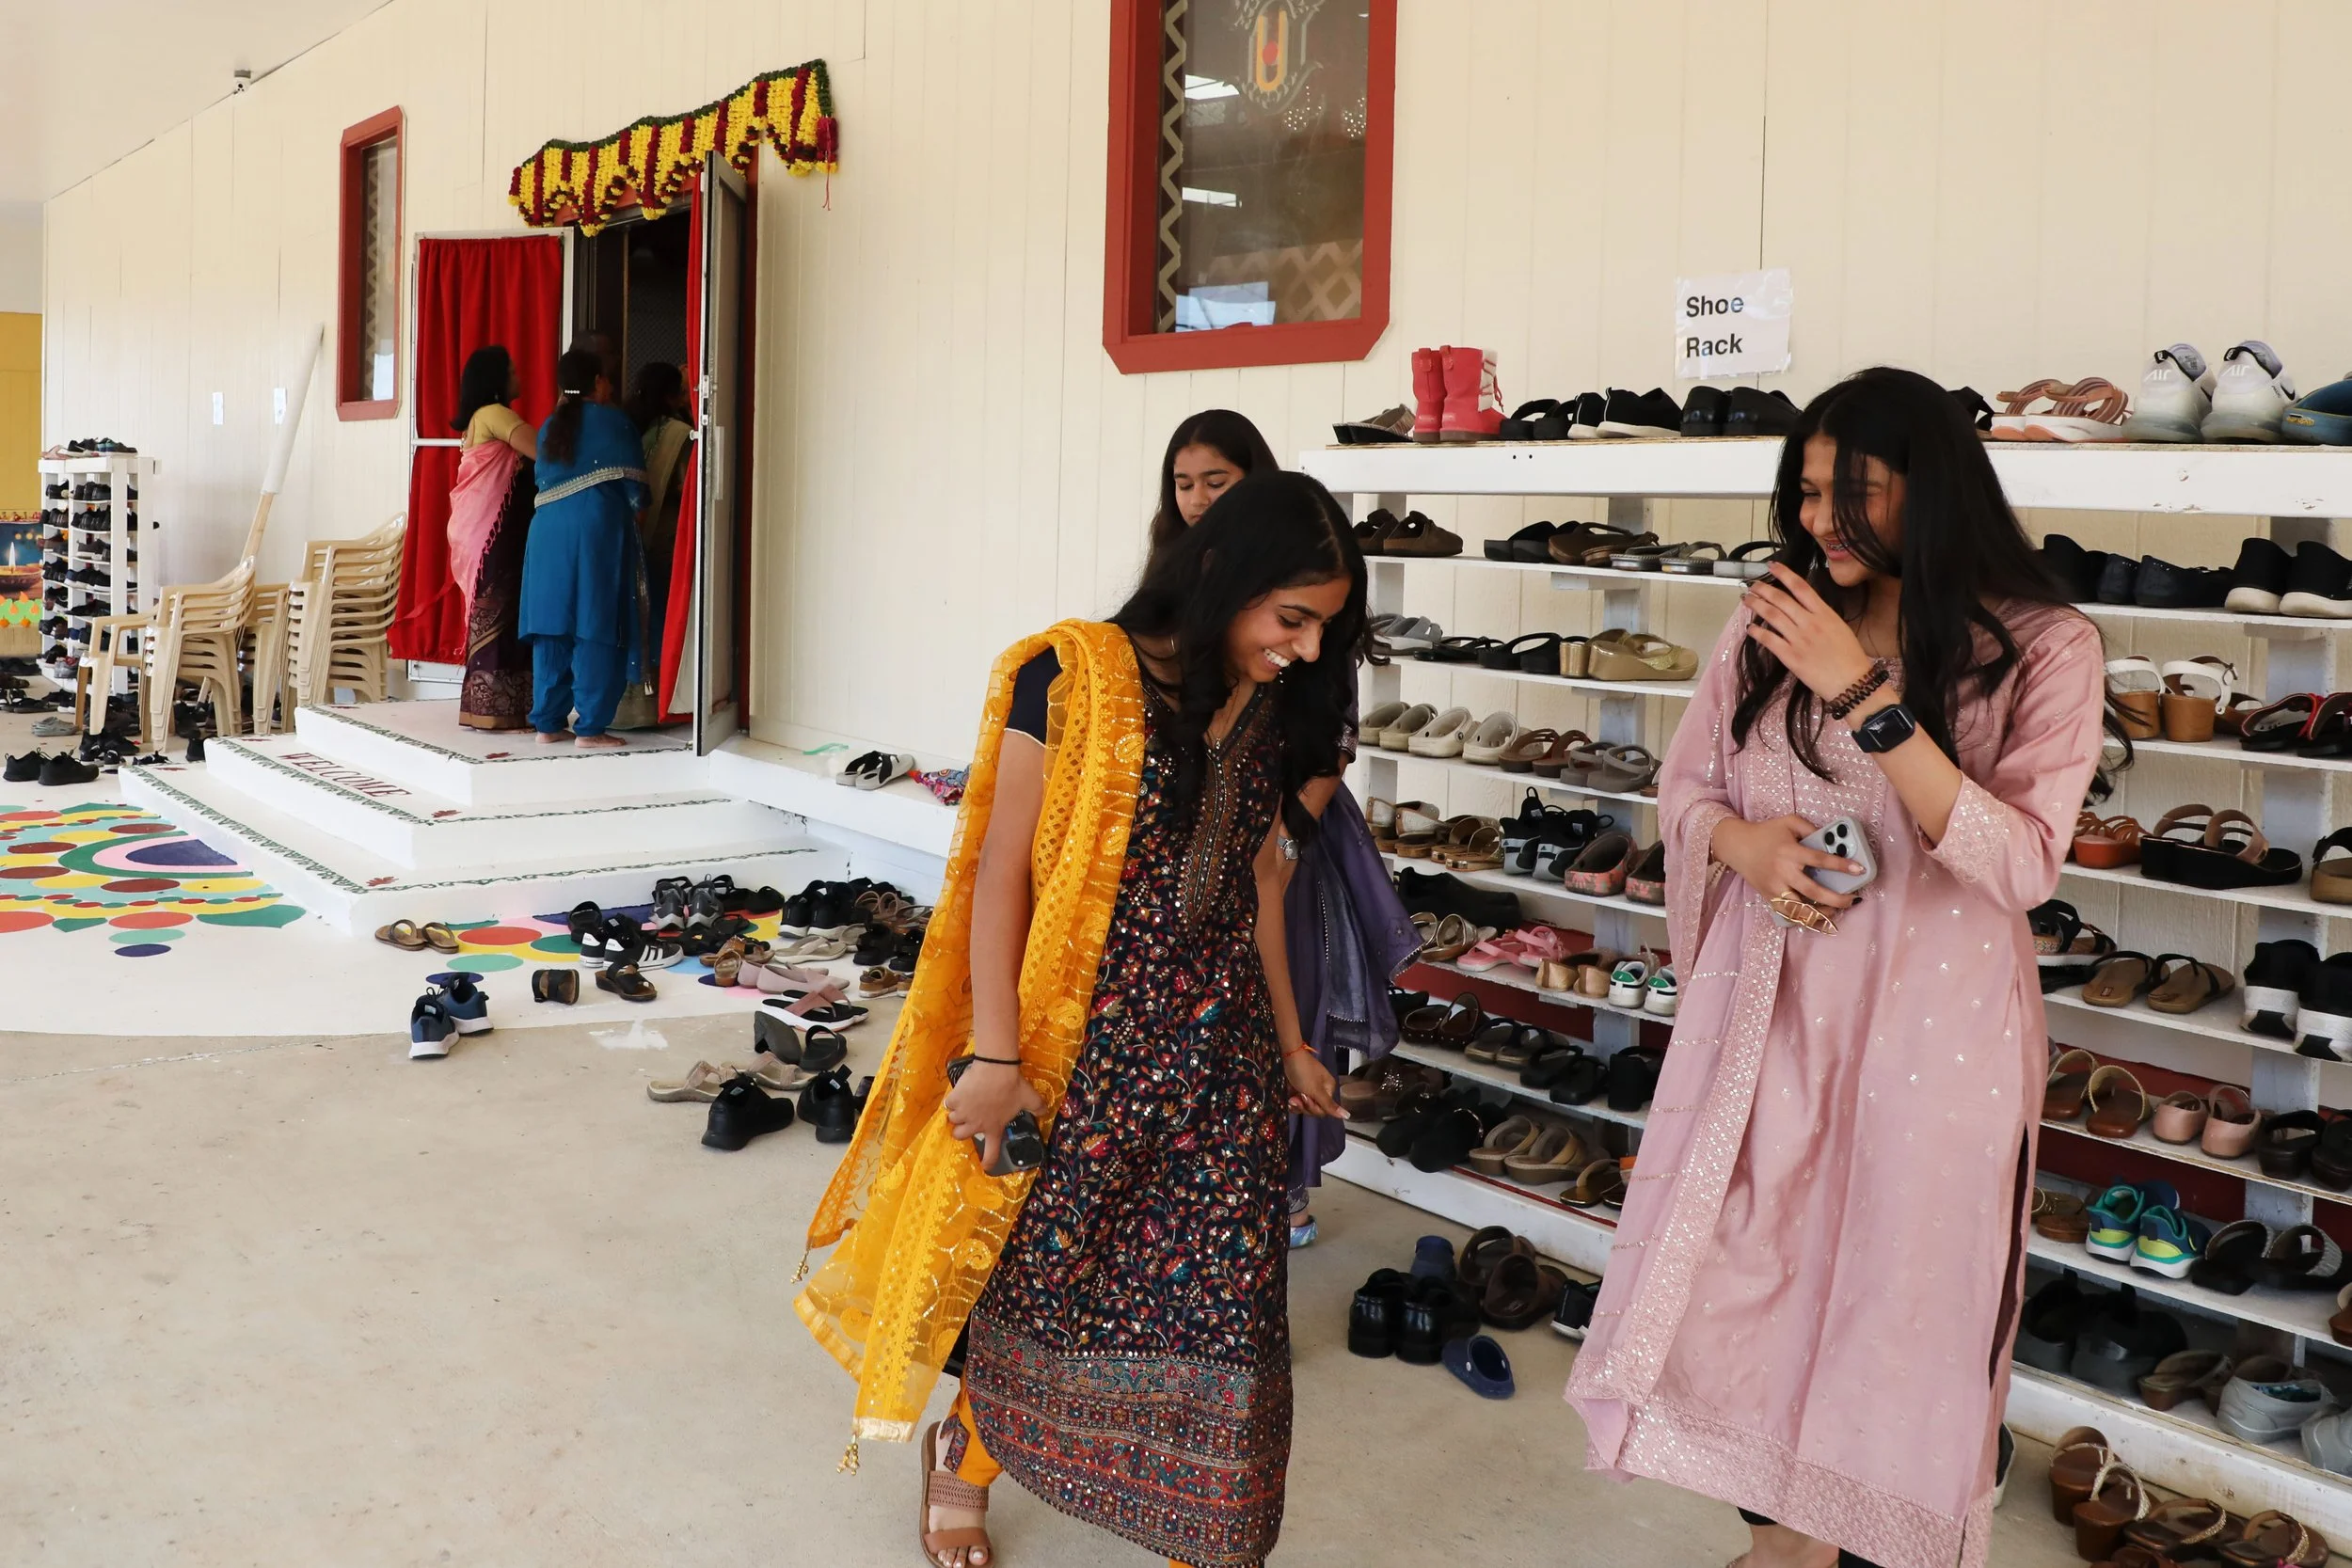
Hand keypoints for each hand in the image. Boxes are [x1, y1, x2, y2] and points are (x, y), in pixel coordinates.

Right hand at [944, 1059, 1046, 1169]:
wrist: (996, 1068)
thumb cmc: (1013, 1086)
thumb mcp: (1029, 1098)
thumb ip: (1038, 1107)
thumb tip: (1045, 1111)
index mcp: (994, 1127)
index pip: (991, 1152)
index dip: (989, 1161)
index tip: (986, 1166)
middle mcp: (976, 1124)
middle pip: (959, 1136)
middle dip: (961, 1130)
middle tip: (967, 1120)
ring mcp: (963, 1112)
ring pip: (953, 1119)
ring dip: (957, 1113)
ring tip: (964, 1104)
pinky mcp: (955, 1099)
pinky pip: (949, 1103)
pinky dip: (954, 1099)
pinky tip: (961, 1092)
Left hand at [1283, 1047, 1341, 1117]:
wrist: (1288, 1055)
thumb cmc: (1303, 1071)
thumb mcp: (1316, 1090)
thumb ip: (1330, 1105)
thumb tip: (1348, 1116)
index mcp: (1328, 1089)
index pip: (1324, 1109)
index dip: (1313, 1107)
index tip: (1305, 1097)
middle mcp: (1321, 1090)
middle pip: (1315, 1109)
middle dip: (1304, 1106)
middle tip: (1297, 1096)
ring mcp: (1309, 1089)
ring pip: (1305, 1106)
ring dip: (1297, 1105)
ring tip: (1291, 1098)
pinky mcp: (1299, 1088)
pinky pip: (1298, 1102)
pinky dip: (1293, 1102)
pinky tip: (1288, 1099)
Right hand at [1710, 813, 1867, 910]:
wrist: (1737, 845)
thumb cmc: (1766, 833)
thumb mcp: (1789, 822)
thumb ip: (1810, 828)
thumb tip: (1832, 840)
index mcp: (1789, 851)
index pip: (1819, 860)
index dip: (1841, 866)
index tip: (1858, 870)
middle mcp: (1782, 872)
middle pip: (1813, 891)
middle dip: (1836, 898)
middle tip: (1853, 898)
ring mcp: (1775, 887)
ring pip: (1800, 910)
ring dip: (1821, 914)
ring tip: (1836, 912)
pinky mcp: (1769, 897)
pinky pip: (1789, 914)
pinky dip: (1804, 919)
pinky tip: (1817, 917)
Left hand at [1742, 564, 1876, 704]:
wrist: (1852, 682)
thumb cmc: (1850, 656)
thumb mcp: (1839, 627)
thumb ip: (1821, 616)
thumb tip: (1805, 608)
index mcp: (1824, 613)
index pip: (1801, 587)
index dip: (1784, 574)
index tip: (1772, 566)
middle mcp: (1809, 622)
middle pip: (1781, 599)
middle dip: (1763, 589)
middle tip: (1752, 585)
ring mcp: (1798, 639)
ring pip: (1772, 616)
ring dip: (1756, 605)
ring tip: (1746, 600)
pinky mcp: (1790, 656)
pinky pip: (1769, 640)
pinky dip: (1757, 632)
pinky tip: (1750, 628)